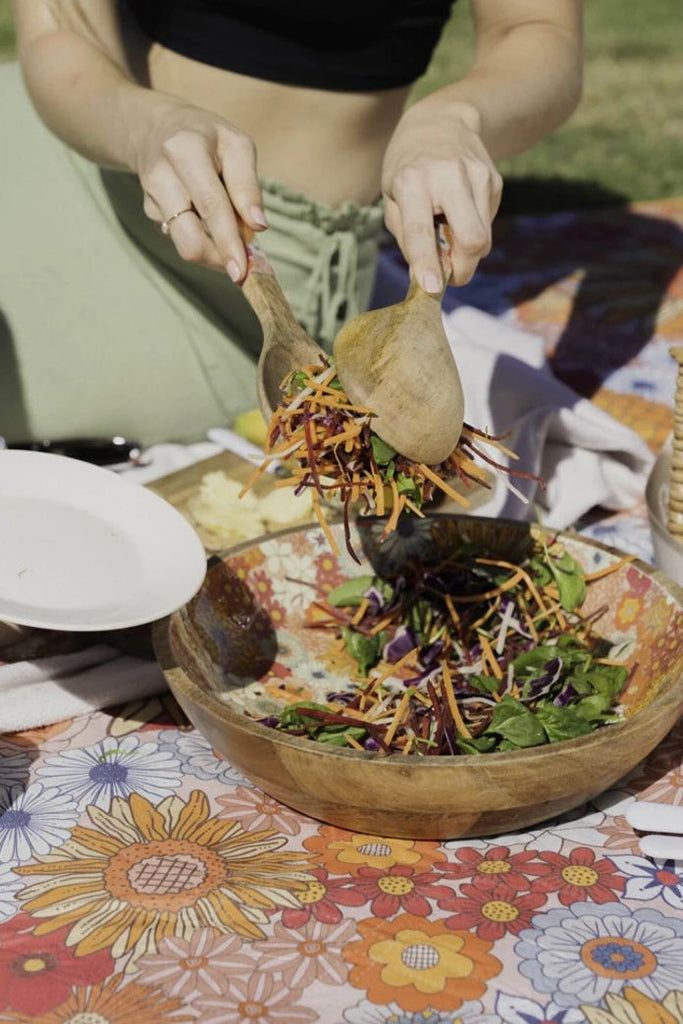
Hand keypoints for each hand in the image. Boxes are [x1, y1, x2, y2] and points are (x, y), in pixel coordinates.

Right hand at [133, 97, 265, 279]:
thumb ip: (247, 184)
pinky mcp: (149, 212)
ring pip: (185, 246)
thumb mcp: (236, 145)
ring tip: (229, 235)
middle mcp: (161, 176)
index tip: (243, 272)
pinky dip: (202, 237)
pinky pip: (182, 237)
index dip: (229, 242)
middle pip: (190, 239)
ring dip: (214, 252)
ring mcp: (151, 197)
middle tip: (243, 265)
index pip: (211, 206)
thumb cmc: (206, 137)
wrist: (155, 128)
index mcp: (186, 150)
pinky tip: (205, 217)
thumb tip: (258, 226)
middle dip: (220, 259)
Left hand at [381, 99, 502, 290]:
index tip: (433, 288)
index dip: (427, 263)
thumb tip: (425, 278)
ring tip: (448, 232)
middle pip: (472, 239)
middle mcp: (448, 177)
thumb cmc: (408, 167)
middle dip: (463, 268)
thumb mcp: (392, 197)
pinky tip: (459, 212)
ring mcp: (478, 177)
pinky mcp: (495, 181)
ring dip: (466, 251)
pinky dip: (472, 229)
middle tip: (449, 274)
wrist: (442, 121)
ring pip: (483, 237)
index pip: (421, 230)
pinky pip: (487, 224)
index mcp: (412, 181)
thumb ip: (406, 237)